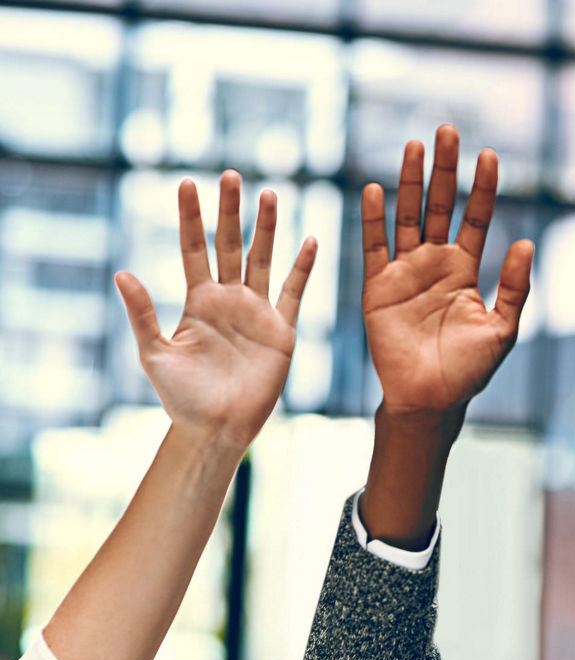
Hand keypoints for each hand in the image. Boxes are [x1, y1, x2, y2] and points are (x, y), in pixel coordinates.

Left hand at [115, 171, 316, 448]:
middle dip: (229, 211)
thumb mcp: (154, 353)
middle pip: (229, 245)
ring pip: (262, 259)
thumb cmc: (182, 397)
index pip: (192, 249)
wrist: (218, 427)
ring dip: (267, 228)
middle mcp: (228, 300)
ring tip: (270, 194)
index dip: (189, 217)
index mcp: (197, 302)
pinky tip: (310, 240)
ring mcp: (257, 312)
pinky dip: (303, 268)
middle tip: (230, 175)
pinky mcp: (282, 330)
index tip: (185, 183)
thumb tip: (122, 273)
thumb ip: (143, 313)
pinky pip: (294, 292)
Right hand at [362, 125, 533, 417]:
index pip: (477, 218)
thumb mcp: (502, 328)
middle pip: (440, 206)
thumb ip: (513, 287)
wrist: (430, 401)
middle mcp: (435, 263)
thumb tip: (526, 243)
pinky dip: (373, 220)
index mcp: (466, 269)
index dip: (483, 188)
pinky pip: (374, 247)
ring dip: (410, 182)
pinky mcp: (377, 287)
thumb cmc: (469, 371)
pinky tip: (375, 191)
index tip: (489, 155)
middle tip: (448, 132)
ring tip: (414, 147)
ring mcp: (405, 272)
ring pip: (407, 217)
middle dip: (444, 170)